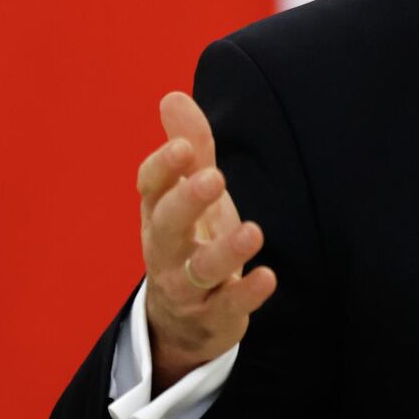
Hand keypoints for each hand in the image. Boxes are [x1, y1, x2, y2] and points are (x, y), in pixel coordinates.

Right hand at [137, 92, 276, 389]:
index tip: (183, 146)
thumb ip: (190, 147)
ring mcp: (187, 287)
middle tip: (213, 177)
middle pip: (165, 226)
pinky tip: (268, 276)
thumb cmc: (190, 240)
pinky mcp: (214, 317)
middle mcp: (165, 250)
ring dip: (224, 251)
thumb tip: (173, 96)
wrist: (182, 321)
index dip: (163, 168)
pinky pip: (227, 308)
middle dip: (186, 202)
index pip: (150, 188)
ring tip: (253, 230)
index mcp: (158, 214)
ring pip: (198, 270)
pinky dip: (247, 295)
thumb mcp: (190, 194)